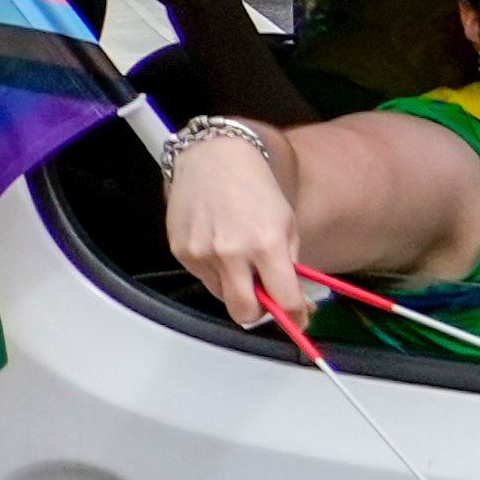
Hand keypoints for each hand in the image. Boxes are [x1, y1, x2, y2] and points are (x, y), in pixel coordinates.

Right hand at [166, 126, 314, 333]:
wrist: (214, 159)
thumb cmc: (253, 187)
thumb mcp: (286, 224)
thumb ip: (288, 264)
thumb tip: (292, 301)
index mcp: (266, 244)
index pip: (284, 301)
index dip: (295, 317)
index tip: (299, 319)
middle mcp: (231, 253)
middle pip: (245, 313)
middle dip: (259, 312)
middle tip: (265, 298)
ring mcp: (202, 253)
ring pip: (222, 296)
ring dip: (236, 287)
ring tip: (239, 258)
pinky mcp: (180, 251)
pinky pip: (203, 278)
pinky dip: (215, 271)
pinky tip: (219, 245)